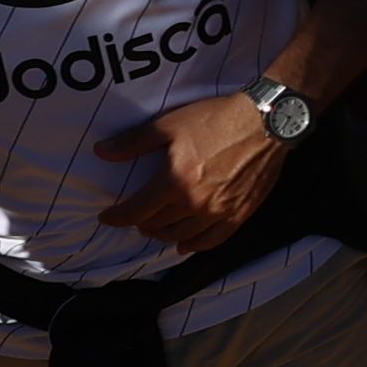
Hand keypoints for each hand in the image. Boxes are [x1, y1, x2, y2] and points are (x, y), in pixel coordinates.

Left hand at [97, 94, 290, 254]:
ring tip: (156, 229)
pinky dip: (194, 246)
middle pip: (157, 224)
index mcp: (173, 182)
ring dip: (163, 235)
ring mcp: (218, 213)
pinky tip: (185, 245)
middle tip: (136, 216)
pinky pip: (212, 240)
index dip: (117, 217)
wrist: (265, 124)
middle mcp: (194, 204)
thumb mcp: (169, 124)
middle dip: (140, 222)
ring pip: (182, 236)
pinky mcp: (239, 215)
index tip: (106, 217)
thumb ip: (133, 142)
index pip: (136, 210)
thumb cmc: (216, 119)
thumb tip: (101, 152)